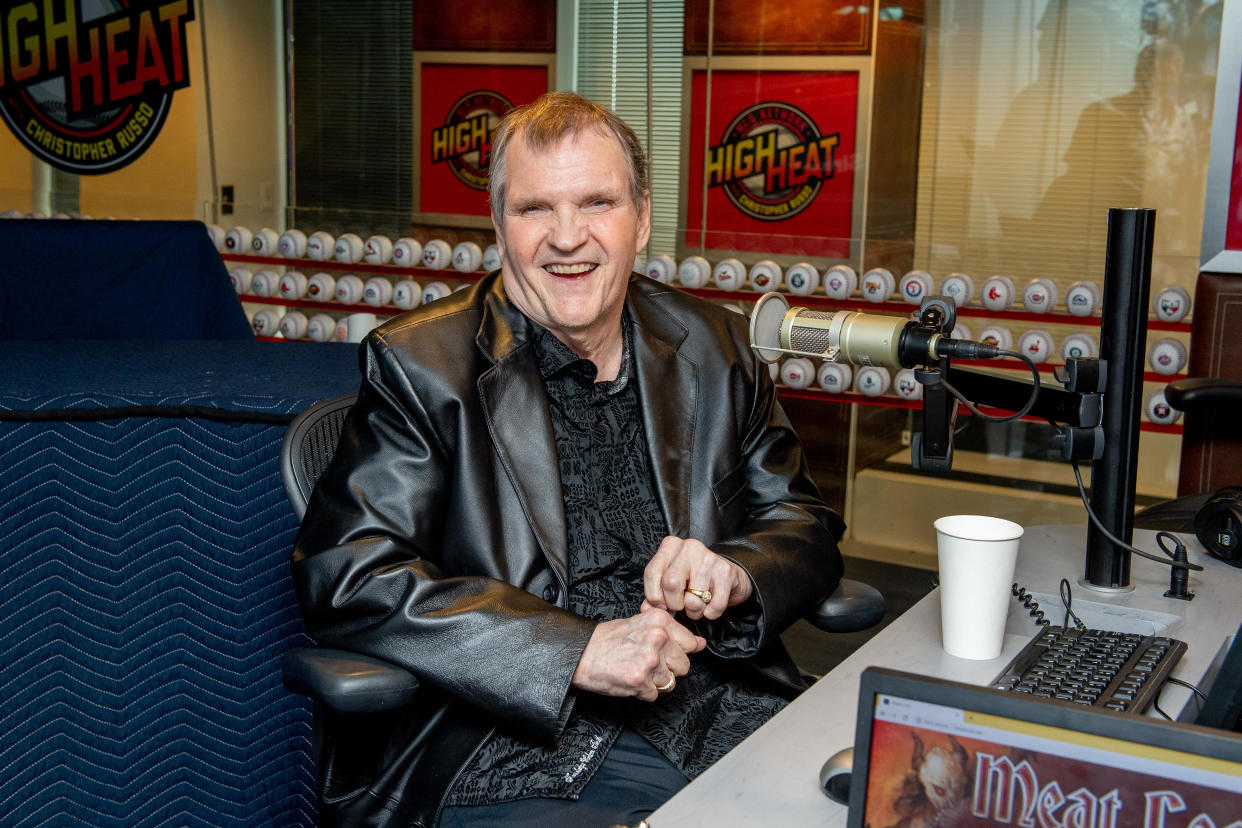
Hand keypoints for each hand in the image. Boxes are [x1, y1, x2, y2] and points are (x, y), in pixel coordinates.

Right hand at [571, 606, 704, 701]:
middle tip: (647, 662)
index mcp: (660, 621)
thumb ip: (670, 630)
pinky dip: (643, 692)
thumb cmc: (607, 639)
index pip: (691, 643)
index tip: (669, 652)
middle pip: (683, 666)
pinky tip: (630, 679)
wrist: (581, 653)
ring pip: (670, 682)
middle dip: (668, 668)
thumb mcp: (639, 623)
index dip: (680, 651)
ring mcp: (650, 660)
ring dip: (655, 681)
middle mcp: (658, 638)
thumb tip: (699, 642)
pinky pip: (654, 695)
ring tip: (636, 669)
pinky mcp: (640, 681)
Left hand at [643, 536, 752, 620]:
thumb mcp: (671, 579)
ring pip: (692, 600)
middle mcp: (689, 547)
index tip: (661, 605)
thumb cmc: (694, 578)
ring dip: (694, 612)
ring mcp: (709, 558)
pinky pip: (714, 606)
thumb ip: (656, 593)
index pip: (651, 573)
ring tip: (697, 605)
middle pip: (670, 584)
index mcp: (670, 546)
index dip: (654, 596)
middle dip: (674, 604)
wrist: (727, 575)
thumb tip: (646, 608)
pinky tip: (710, 605)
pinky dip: (710, 614)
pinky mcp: (726, 572)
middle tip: (681, 605)